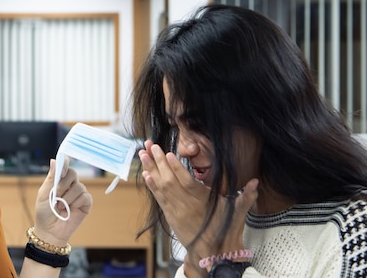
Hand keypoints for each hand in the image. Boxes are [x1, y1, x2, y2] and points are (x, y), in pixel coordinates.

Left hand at [32, 159, 92, 246]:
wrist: (50, 231)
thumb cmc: (44, 213)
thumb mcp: (44, 194)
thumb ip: (51, 177)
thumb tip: (54, 160)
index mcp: (59, 181)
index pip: (65, 166)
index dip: (64, 165)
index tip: (60, 173)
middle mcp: (70, 185)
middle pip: (73, 173)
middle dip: (63, 185)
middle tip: (56, 196)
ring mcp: (79, 194)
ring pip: (79, 187)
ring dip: (67, 198)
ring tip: (60, 207)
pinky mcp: (86, 203)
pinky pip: (85, 197)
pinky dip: (76, 203)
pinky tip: (71, 210)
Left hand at [138, 140, 256, 273]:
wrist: (213, 254)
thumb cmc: (225, 231)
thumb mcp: (238, 213)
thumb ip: (246, 197)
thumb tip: (256, 182)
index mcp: (203, 202)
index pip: (187, 182)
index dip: (176, 168)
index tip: (168, 154)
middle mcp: (187, 205)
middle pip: (169, 181)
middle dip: (158, 161)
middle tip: (150, 145)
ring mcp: (177, 211)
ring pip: (161, 187)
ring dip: (150, 169)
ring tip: (142, 154)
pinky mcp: (170, 216)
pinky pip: (159, 199)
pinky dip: (152, 186)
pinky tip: (145, 175)